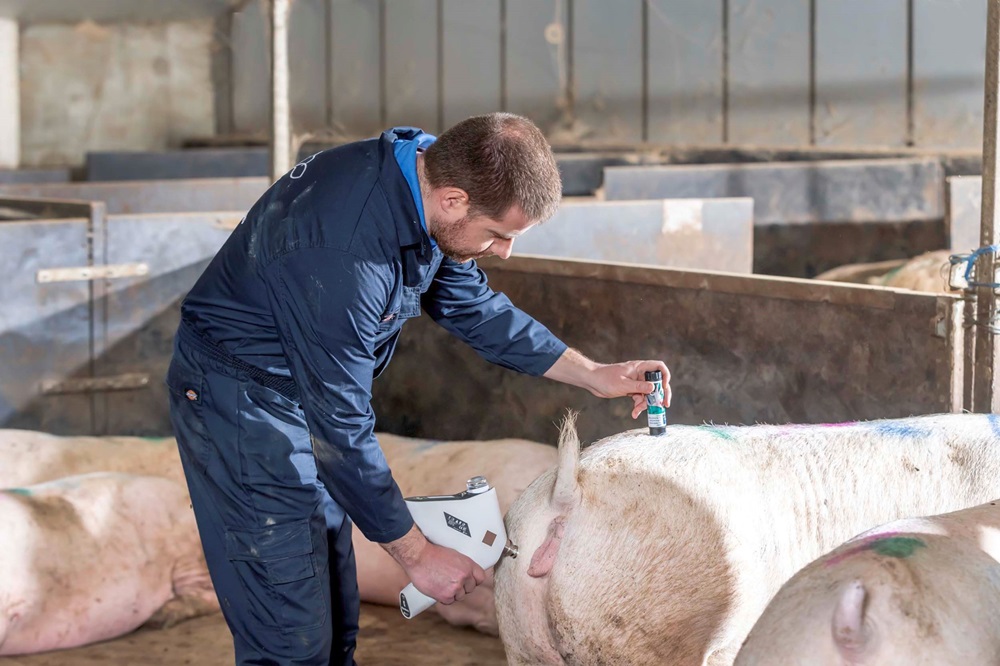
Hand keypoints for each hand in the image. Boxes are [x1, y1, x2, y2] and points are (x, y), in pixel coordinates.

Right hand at [381, 525, 485, 603]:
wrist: (418, 557)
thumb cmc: (432, 553)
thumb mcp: (453, 555)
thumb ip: (462, 566)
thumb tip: (466, 574)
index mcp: (468, 565)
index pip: (480, 578)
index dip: (474, 580)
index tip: (469, 581)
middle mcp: (464, 576)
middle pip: (470, 589)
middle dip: (462, 587)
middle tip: (451, 582)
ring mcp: (455, 587)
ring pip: (459, 596)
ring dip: (452, 593)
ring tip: (441, 584)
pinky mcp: (445, 595)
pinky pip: (449, 601)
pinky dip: (443, 597)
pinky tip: (437, 589)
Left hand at [544, 349, 671, 418]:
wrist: (592, 381)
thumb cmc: (605, 378)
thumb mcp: (623, 384)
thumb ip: (639, 387)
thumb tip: (654, 388)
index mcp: (639, 368)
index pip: (659, 367)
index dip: (665, 376)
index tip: (664, 387)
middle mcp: (640, 374)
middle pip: (657, 383)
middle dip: (660, 395)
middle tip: (664, 405)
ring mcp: (636, 382)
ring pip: (648, 394)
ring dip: (646, 404)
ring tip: (638, 411)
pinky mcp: (631, 390)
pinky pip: (640, 398)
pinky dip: (639, 406)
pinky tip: (634, 413)